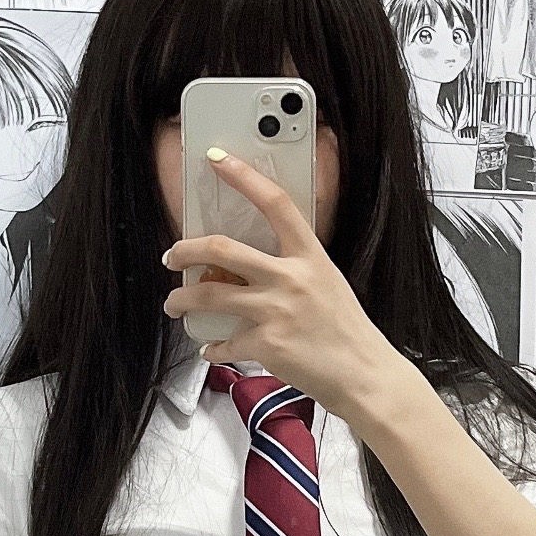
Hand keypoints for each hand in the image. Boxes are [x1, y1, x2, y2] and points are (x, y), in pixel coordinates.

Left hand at [162, 149, 403, 423]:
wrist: (364, 375)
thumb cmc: (346, 332)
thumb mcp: (327, 283)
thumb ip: (293, 269)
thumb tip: (247, 269)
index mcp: (310, 256)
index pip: (275, 203)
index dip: (244, 176)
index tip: (218, 160)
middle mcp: (291, 278)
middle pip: (222, 249)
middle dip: (185, 250)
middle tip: (172, 256)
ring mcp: (276, 311)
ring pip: (209, 296)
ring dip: (181, 300)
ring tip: (174, 304)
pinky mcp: (266, 344)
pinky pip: (223, 343)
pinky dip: (212, 349)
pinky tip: (211, 349)